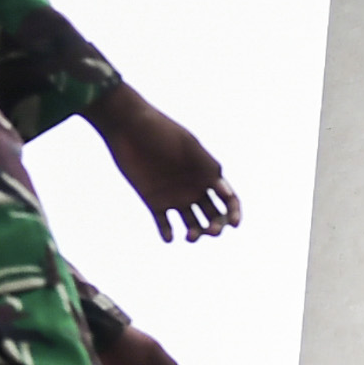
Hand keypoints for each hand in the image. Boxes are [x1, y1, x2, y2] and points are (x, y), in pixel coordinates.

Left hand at [86, 85, 240, 242]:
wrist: (130, 127)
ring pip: (192, 224)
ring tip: (189, 236)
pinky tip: (169, 236)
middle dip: (215, 227)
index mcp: (206, 174)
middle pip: (213, 216)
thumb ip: (207, 167)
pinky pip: (164, 224)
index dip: (234, 213)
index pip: (228, 199)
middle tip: (210, 230)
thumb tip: (227, 193)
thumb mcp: (188, 146)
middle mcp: (194, 188)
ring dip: (195, 234)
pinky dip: (167, 233)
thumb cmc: (162, 132)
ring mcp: (174, 196)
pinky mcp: (154, 202)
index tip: (233, 223)